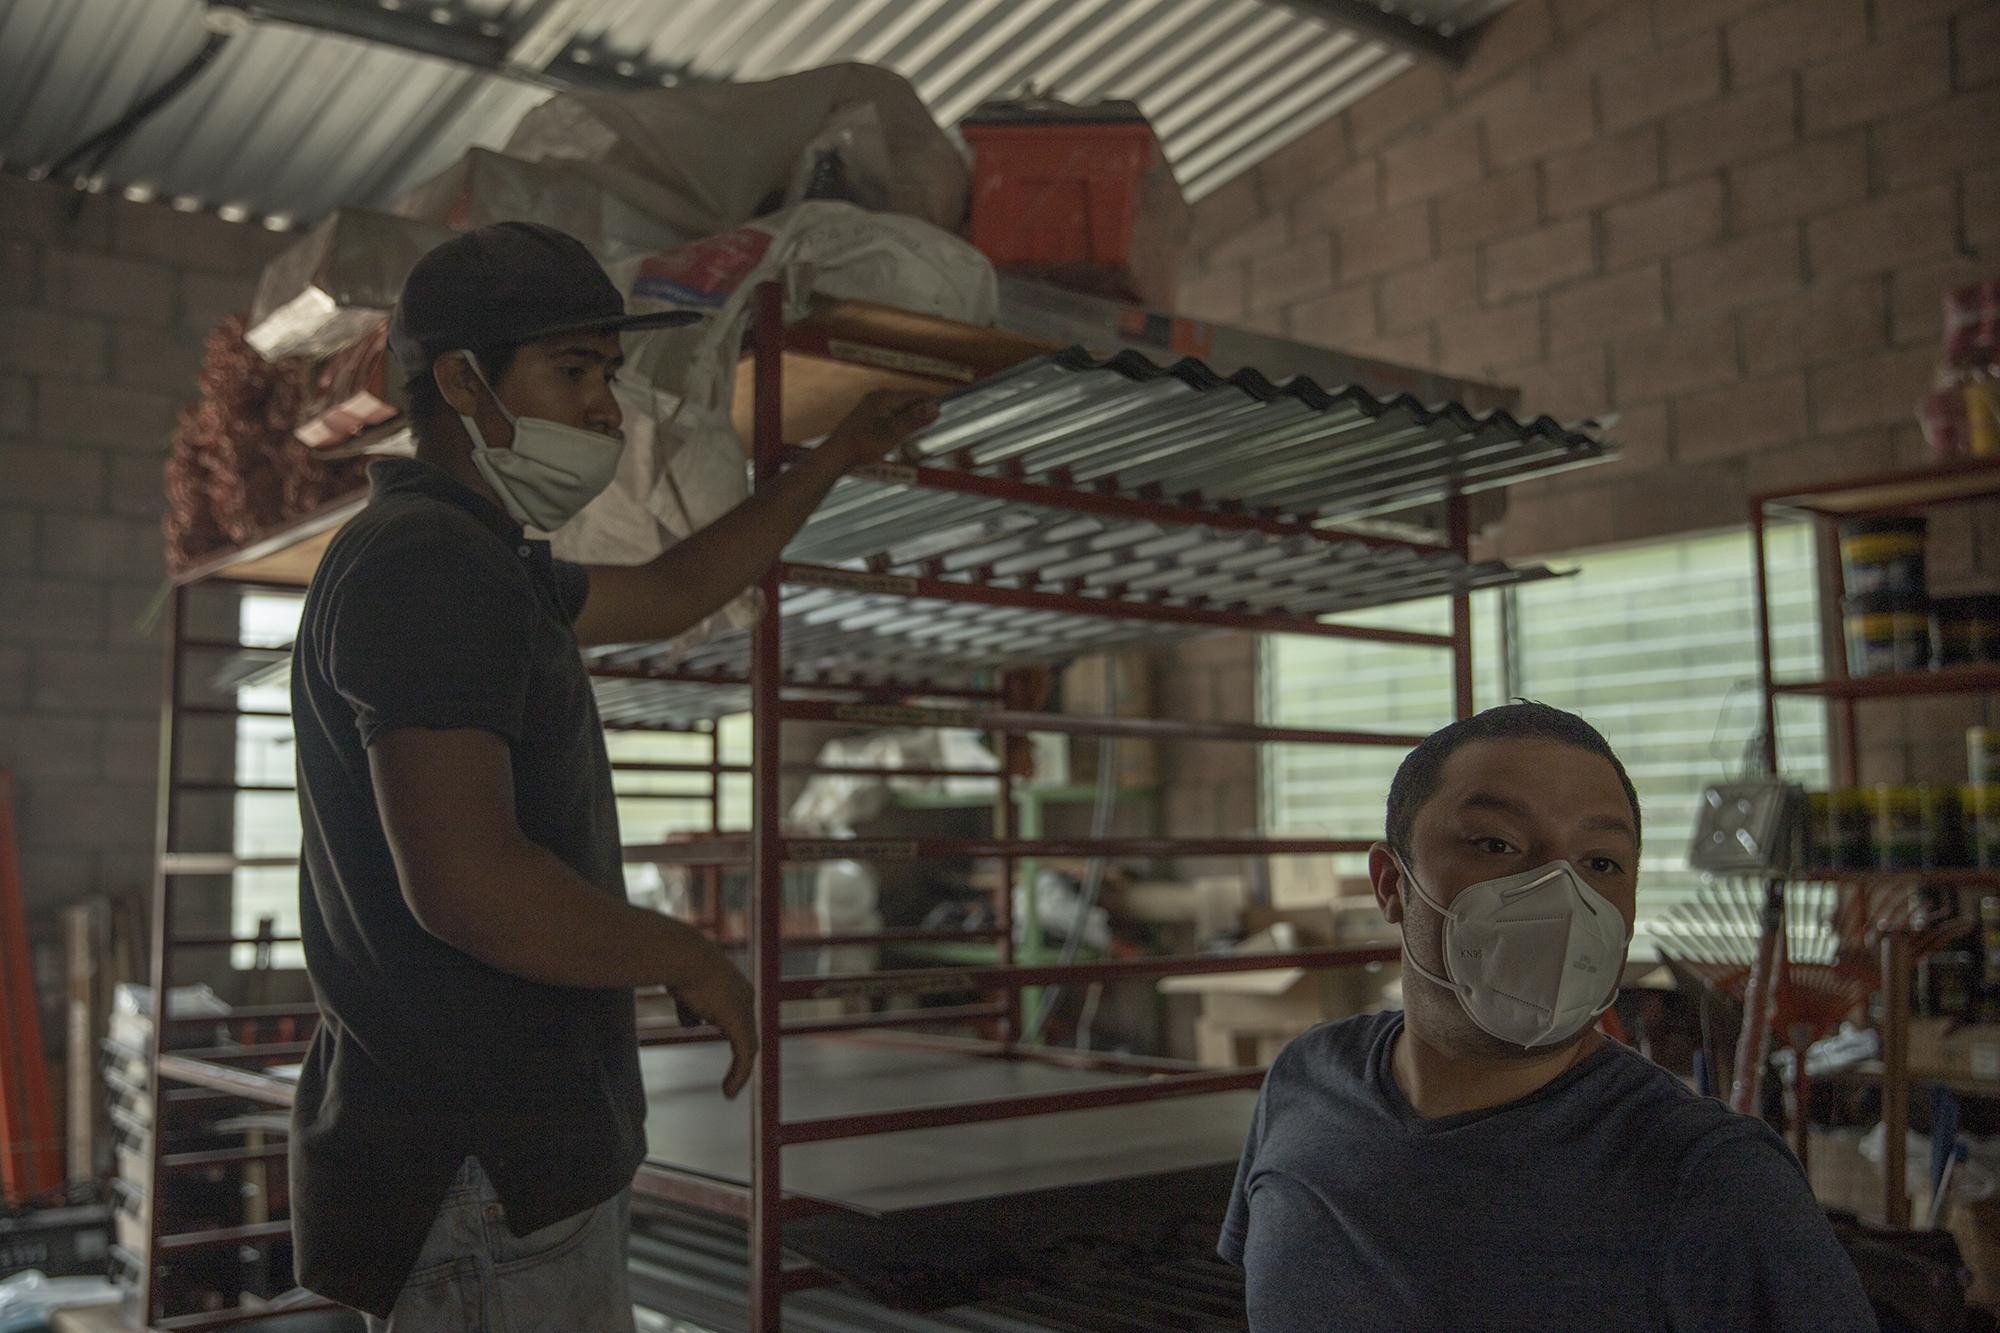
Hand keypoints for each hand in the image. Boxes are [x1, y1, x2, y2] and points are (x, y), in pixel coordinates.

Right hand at [669, 943, 758, 1098]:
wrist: (683, 957)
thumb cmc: (678, 966)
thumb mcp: (684, 990)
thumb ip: (690, 1008)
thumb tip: (691, 1025)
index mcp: (733, 986)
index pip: (736, 1014)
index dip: (730, 1030)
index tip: (725, 1050)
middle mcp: (744, 997)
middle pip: (746, 1033)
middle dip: (741, 1056)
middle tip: (734, 1078)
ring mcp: (744, 1010)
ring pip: (748, 1047)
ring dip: (740, 1072)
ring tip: (729, 1091)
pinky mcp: (741, 1024)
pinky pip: (745, 1056)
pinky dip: (739, 1075)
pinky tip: (728, 1092)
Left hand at [823, 389, 939, 468]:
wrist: (837, 455)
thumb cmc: (864, 444)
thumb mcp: (894, 433)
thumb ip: (915, 419)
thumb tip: (935, 407)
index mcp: (885, 397)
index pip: (915, 394)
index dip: (930, 401)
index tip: (943, 410)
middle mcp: (877, 397)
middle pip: (906, 400)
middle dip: (920, 410)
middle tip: (934, 422)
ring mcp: (870, 406)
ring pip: (897, 408)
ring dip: (910, 417)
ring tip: (920, 430)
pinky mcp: (865, 417)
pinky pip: (889, 415)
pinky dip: (898, 422)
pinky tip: (901, 433)